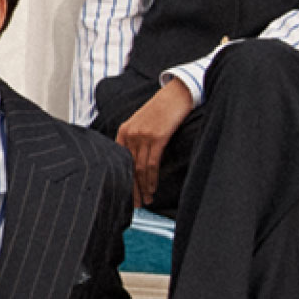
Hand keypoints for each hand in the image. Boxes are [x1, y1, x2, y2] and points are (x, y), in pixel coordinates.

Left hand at [115, 78, 194, 208]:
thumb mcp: (143, 122)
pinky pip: (152, 163)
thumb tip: (138, 161)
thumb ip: (136, 139)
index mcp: (123, 131)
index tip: (126, 194)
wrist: (177, 93)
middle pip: (128, 167)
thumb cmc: (163, 109)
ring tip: (146, 201)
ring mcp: (142, 135)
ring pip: (139, 168)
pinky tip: (152, 189)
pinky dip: (151, 179)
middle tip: (134, 205)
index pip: (120, 161)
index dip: (123, 179)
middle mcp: (129, 133)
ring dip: (143, 187)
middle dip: (131, 188)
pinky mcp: (157, 137)